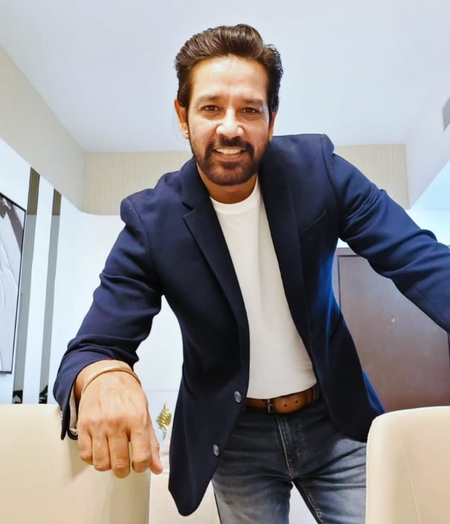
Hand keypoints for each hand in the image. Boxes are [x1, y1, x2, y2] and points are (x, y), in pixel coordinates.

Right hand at [75, 361, 162, 477]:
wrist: (107, 377)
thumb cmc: (128, 395)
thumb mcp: (145, 414)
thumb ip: (151, 442)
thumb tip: (157, 467)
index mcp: (137, 419)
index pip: (141, 456)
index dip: (142, 466)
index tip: (139, 464)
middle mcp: (117, 422)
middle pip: (120, 464)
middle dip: (124, 470)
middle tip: (125, 463)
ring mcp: (98, 425)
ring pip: (101, 463)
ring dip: (108, 465)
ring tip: (112, 456)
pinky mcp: (83, 426)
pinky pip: (85, 455)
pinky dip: (92, 459)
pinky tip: (100, 450)